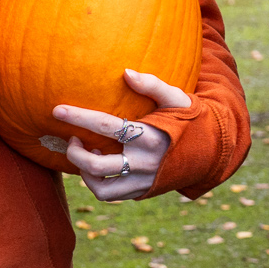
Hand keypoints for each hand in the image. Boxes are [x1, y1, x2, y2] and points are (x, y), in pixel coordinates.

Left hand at [46, 71, 195, 202]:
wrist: (211, 150)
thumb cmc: (190, 118)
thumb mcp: (177, 97)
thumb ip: (152, 84)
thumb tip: (125, 72)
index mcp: (151, 136)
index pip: (107, 126)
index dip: (79, 117)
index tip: (57, 110)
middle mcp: (145, 162)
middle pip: (97, 164)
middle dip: (75, 152)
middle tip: (71, 138)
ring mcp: (143, 181)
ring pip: (101, 187)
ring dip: (84, 172)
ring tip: (84, 154)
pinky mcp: (143, 192)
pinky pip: (111, 195)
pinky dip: (97, 183)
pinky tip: (98, 167)